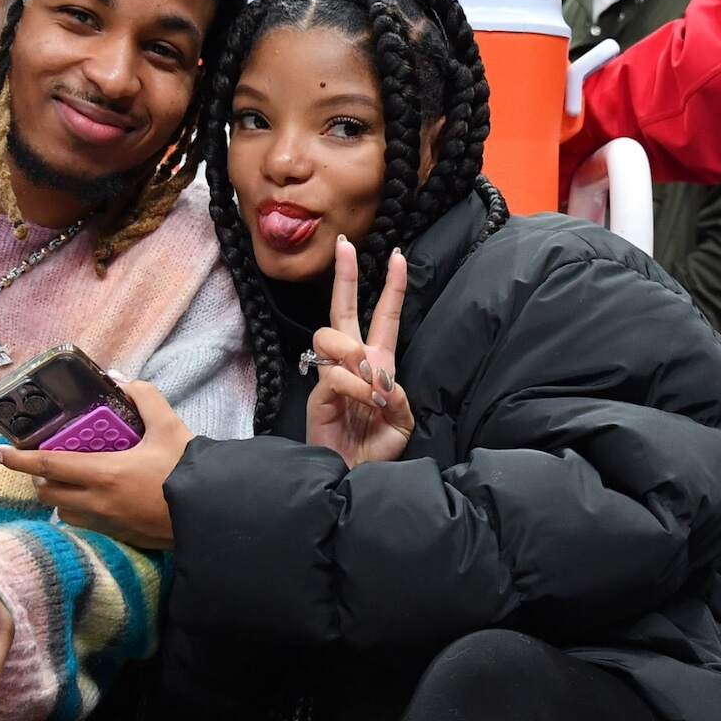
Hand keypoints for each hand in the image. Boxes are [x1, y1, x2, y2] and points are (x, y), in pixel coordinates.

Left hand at [0, 378, 193, 548]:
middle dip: (38, 477)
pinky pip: (84, 523)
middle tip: (43, 461)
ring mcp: (107, 522)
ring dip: (57, 495)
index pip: (47, 466)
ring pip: (63, 511)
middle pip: (48, 492)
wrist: (212, 512)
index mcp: (104, 473)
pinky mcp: (119, 535)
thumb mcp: (169, 425)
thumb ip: (144, 397)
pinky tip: (96, 498)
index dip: (17, 459)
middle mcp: (97, 502)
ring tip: (69, 480)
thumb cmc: (188, 470)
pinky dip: (78, 510)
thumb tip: (120, 378)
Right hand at [305, 236, 414, 467]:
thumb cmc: (377, 449)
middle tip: (345, 244)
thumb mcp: (402, 421)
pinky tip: (365, 401)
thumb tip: (380, 377)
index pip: (385, 316)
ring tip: (371, 381)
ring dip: (354, 352)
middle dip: (345, 275)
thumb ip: (399, 397)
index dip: (393, 287)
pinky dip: (354, 385)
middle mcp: (354, 362)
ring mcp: (332, 375)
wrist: (356, 476)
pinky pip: (333, 374)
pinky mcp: (317, 393)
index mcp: (379, 363)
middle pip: (343, 308)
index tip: (398, 256)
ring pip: (332, 335)